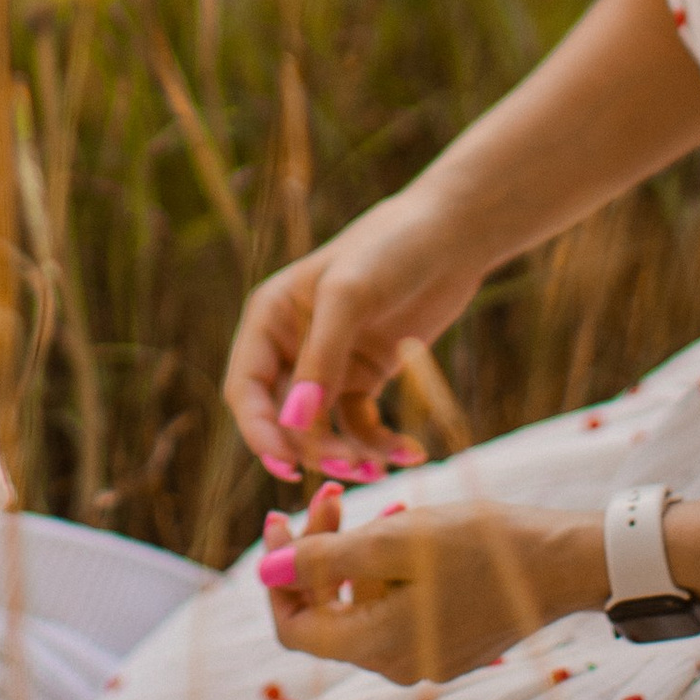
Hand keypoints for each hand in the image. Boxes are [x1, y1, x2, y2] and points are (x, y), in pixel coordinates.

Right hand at [224, 195, 481, 483]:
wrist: (453, 233)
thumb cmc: (392, 247)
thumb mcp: (351, 295)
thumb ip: (321, 359)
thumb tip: (294, 425)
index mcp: (270, 318)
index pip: (246, 389)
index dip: (259, 431)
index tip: (287, 465)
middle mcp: (292, 344)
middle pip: (282, 418)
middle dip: (309, 448)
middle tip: (348, 465)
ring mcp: (330, 364)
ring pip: (322, 430)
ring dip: (346, 454)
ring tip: (381, 466)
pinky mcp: (367, 375)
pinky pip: (361, 425)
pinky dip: (380, 444)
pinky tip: (411, 452)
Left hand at [261, 487, 579, 684]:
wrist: (564, 562)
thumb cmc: (480, 545)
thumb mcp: (395, 540)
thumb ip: (326, 560)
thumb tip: (265, 572)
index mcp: (378, 649)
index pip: (294, 628)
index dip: (277, 577)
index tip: (281, 519)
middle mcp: (397, 667)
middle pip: (328, 615)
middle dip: (318, 554)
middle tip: (330, 495)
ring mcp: (426, 659)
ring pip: (363, 608)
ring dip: (354, 558)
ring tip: (380, 506)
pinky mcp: (450, 644)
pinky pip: (397, 611)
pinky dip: (388, 572)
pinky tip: (409, 531)